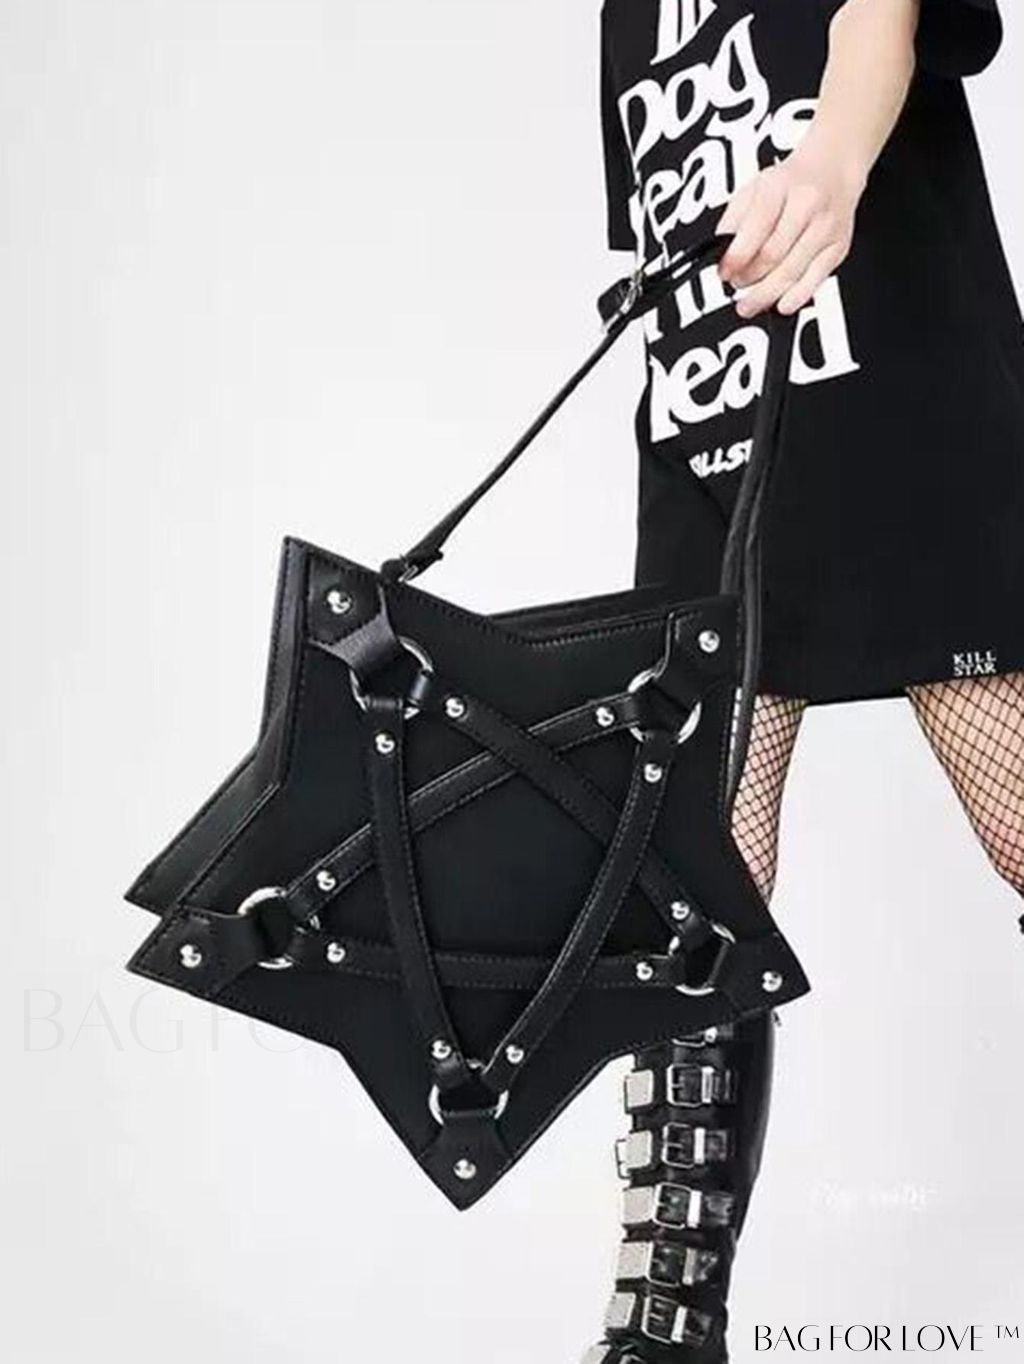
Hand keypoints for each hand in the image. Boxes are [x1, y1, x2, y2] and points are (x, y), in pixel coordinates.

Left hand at [717, 131, 865, 317]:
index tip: (724, 273)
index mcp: (779, 187)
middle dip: (749, 278)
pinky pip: (816, 280)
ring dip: (766, 294)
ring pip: (793, 272)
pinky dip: (796, 297)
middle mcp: (806, 205)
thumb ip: (733, 220)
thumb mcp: (753, 189)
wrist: (833, 169)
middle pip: (773, 255)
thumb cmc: (790, 182)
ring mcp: (826, 227)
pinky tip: (781, 304)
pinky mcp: (838, 247)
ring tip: (749, 304)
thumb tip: (719, 253)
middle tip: (736, 286)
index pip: (755, 228)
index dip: (736, 258)